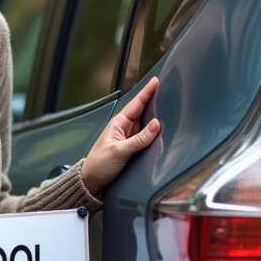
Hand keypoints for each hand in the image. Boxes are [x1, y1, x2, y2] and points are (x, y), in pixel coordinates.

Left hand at [81, 77, 160, 193]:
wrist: (92, 180)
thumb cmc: (100, 164)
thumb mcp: (120, 151)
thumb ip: (139, 139)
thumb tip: (156, 124)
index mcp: (119, 123)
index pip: (136, 104)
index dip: (147, 92)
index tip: (156, 81)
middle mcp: (124, 127)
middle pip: (143, 111)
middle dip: (154, 100)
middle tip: (168, 88)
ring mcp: (129, 137)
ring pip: (145, 123)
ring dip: (156, 115)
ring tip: (169, 104)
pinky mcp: (132, 147)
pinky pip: (146, 135)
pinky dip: (154, 130)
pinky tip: (162, 128)